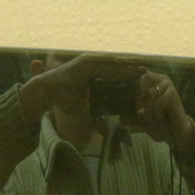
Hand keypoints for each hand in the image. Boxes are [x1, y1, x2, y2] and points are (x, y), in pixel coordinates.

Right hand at [20, 53, 142, 122]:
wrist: (47, 92)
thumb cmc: (65, 101)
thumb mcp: (86, 113)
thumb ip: (96, 121)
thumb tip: (106, 132)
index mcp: (95, 78)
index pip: (115, 78)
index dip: (128, 79)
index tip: (142, 82)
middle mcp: (93, 68)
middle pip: (116, 69)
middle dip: (131, 70)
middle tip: (147, 72)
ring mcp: (89, 63)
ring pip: (112, 64)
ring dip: (126, 66)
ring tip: (141, 68)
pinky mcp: (84, 62)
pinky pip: (102, 63)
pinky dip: (114, 64)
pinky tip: (125, 65)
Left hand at [130, 69, 193, 152]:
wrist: (176, 135)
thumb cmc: (159, 125)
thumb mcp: (141, 121)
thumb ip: (131, 118)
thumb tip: (120, 119)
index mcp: (152, 80)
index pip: (136, 74)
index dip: (130, 85)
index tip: (131, 103)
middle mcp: (160, 79)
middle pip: (140, 82)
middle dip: (138, 100)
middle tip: (141, 112)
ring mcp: (168, 85)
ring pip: (148, 94)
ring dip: (149, 112)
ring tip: (155, 120)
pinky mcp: (173, 93)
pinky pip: (157, 104)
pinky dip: (157, 116)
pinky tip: (162, 121)